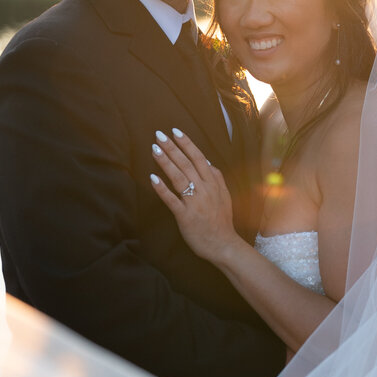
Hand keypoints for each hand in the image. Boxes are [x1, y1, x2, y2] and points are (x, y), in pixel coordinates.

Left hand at [150, 129, 238, 264]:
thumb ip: (216, 178)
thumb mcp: (224, 195)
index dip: (186, 143)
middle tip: (159, 134)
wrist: (224, 245)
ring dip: (166, 162)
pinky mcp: (185, 216)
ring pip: (179, 177)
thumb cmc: (222, 221)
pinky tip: (152, 178)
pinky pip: (172, 200)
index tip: (175, 131)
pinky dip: (162, 189)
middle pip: (186, 164)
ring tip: (154, 149)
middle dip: (172, 148)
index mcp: (213, 183)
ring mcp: (195, 202)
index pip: (199, 157)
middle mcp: (205, 189)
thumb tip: (207, 161)